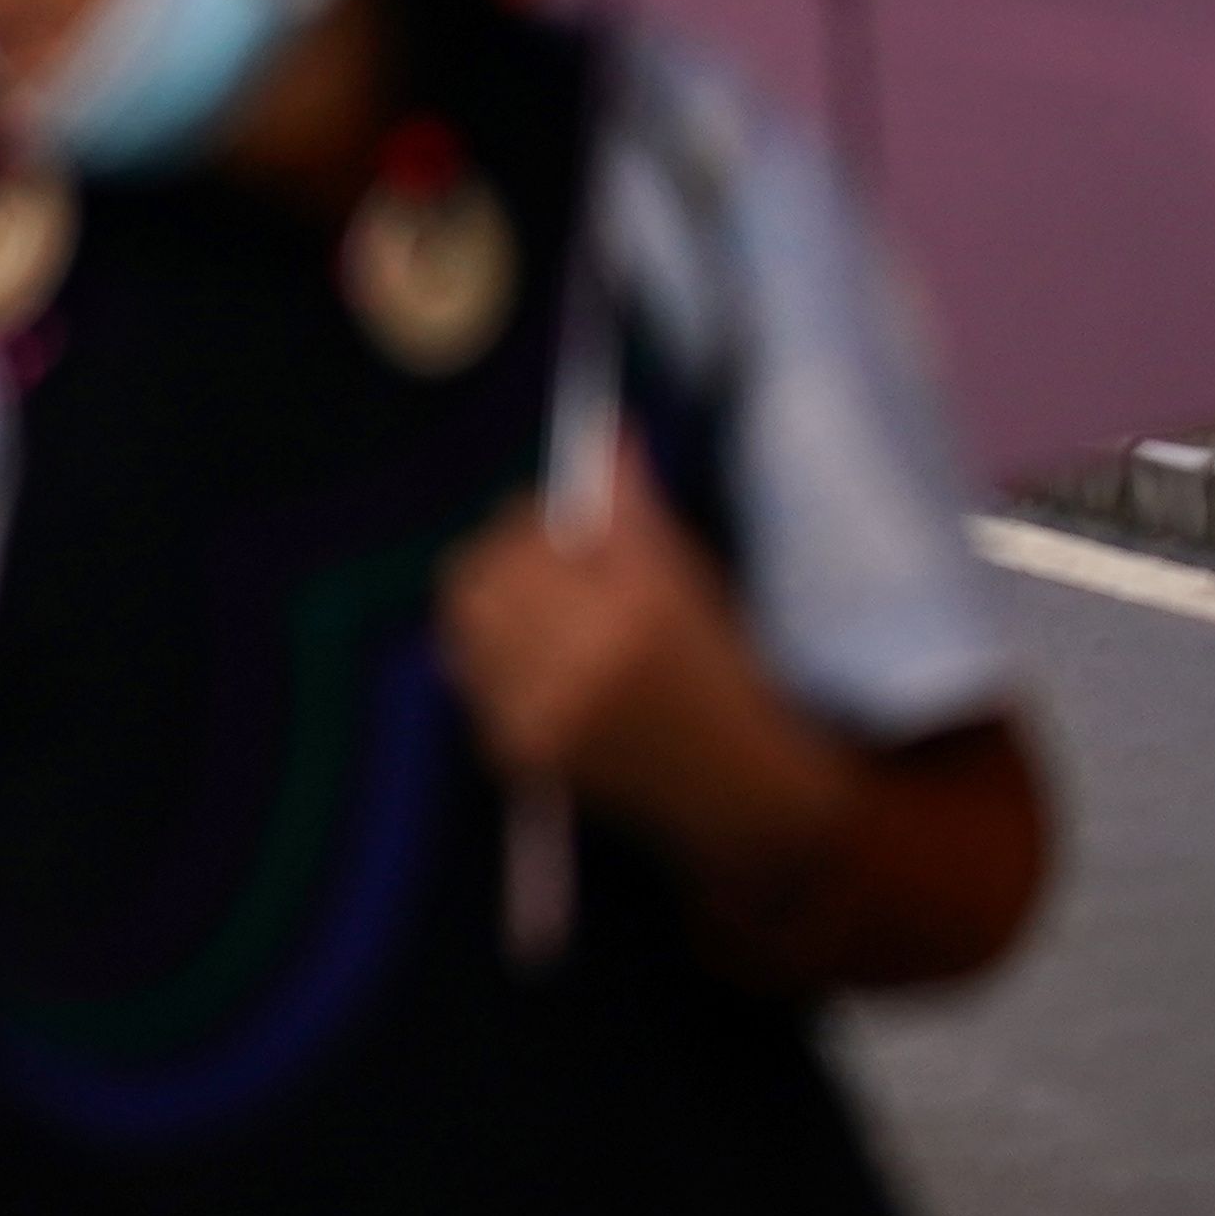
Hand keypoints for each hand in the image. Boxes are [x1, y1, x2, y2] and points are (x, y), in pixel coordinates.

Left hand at [435, 437, 854, 887]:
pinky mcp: (517, 748)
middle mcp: (588, 654)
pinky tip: (542, 667)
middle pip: (489, 562)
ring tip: (538, 612)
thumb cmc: (729, 671)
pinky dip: (496, 658)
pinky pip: (470, 670)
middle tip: (542, 559)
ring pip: (467, 611)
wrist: (747, 788)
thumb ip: (635, 508)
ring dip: (494, 599)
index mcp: (645, 602)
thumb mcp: (696, 579)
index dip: (550, 509)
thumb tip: (601, 428)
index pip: (553, 519)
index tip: (563, 514)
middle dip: (512, 549)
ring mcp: (546, 708)